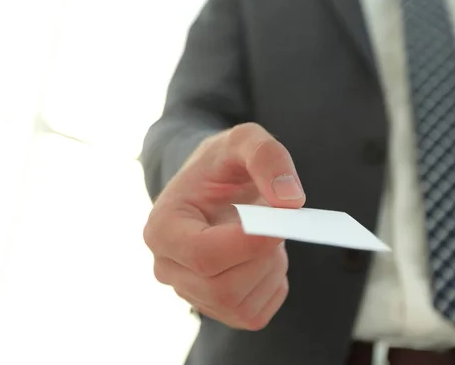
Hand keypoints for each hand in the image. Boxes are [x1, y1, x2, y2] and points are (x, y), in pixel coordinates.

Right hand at [144, 123, 304, 329]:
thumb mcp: (243, 139)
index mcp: (162, 228)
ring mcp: (189, 292)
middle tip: (276, 222)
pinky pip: (252, 314)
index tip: (283, 220)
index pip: (204, 254)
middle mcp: (167, 267)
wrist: (212, 184)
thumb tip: (291, 201)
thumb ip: (267, 157)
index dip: (251, 243)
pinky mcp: (214, 308)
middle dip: (262, 257)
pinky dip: (271, 286)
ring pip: (240, 304)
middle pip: (223, 288)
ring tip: (266, 234)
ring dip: (269, 269)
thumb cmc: (222, 164)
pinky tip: (263, 256)